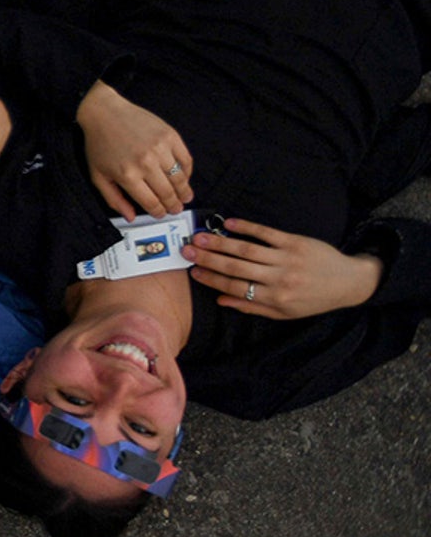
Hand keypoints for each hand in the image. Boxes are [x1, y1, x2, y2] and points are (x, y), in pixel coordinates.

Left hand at [76, 81, 192, 219]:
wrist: (105, 112)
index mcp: (127, 175)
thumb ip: (114, 199)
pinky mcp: (170, 135)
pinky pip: (186, 159)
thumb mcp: (98, 175)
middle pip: (168, 193)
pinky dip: (188, 171)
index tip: (162, 213)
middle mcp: (146, 163)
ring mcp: (160, 148)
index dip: (159, 212)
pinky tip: (184, 177)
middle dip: (174, 205)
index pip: (151, 202)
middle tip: (177, 209)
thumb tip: (131, 217)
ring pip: (180, 179)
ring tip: (186, 197)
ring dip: (185, 191)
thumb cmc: (99, 144)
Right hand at [185, 217, 382, 318]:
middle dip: (208, 258)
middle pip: (236, 267)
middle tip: (186, 250)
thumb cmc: (314, 300)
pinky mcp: (295, 242)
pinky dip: (246, 227)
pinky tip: (228, 223)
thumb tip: (221, 300)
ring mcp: (287, 259)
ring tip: (200, 236)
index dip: (212, 279)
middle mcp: (280, 279)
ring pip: (247, 250)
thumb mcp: (285, 313)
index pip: (236, 288)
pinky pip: (266, 233)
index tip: (193, 271)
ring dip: (220, 242)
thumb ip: (252, 307)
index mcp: (275, 299)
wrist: (350, 283)